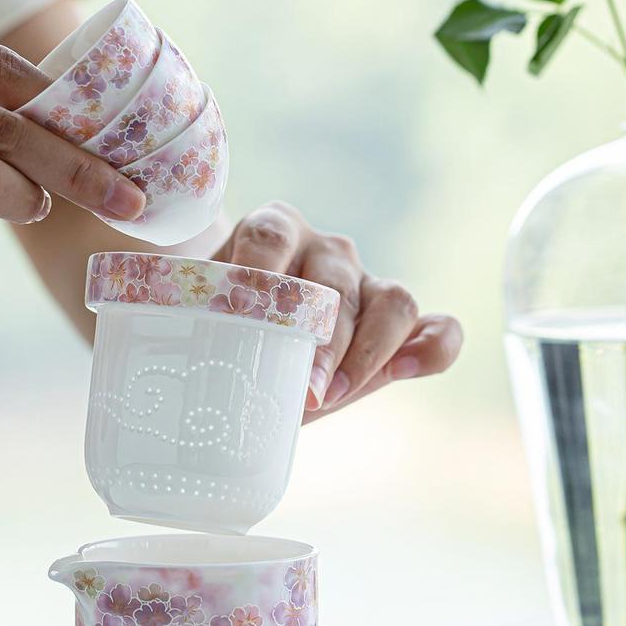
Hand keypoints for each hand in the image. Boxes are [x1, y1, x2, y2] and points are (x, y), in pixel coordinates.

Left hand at [214, 202, 462, 420]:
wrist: (248, 344)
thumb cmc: (223, 332)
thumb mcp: (208, 325)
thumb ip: (205, 333)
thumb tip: (187, 373)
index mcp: (271, 232)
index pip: (269, 238)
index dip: (262, 280)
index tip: (246, 324)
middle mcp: (325, 250)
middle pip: (335, 281)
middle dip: (321, 338)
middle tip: (301, 388)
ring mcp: (367, 282)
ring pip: (392, 300)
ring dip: (366, 351)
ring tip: (335, 393)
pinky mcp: (397, 320)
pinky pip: (438, 326)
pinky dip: (432, 348)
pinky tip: (406, 371)